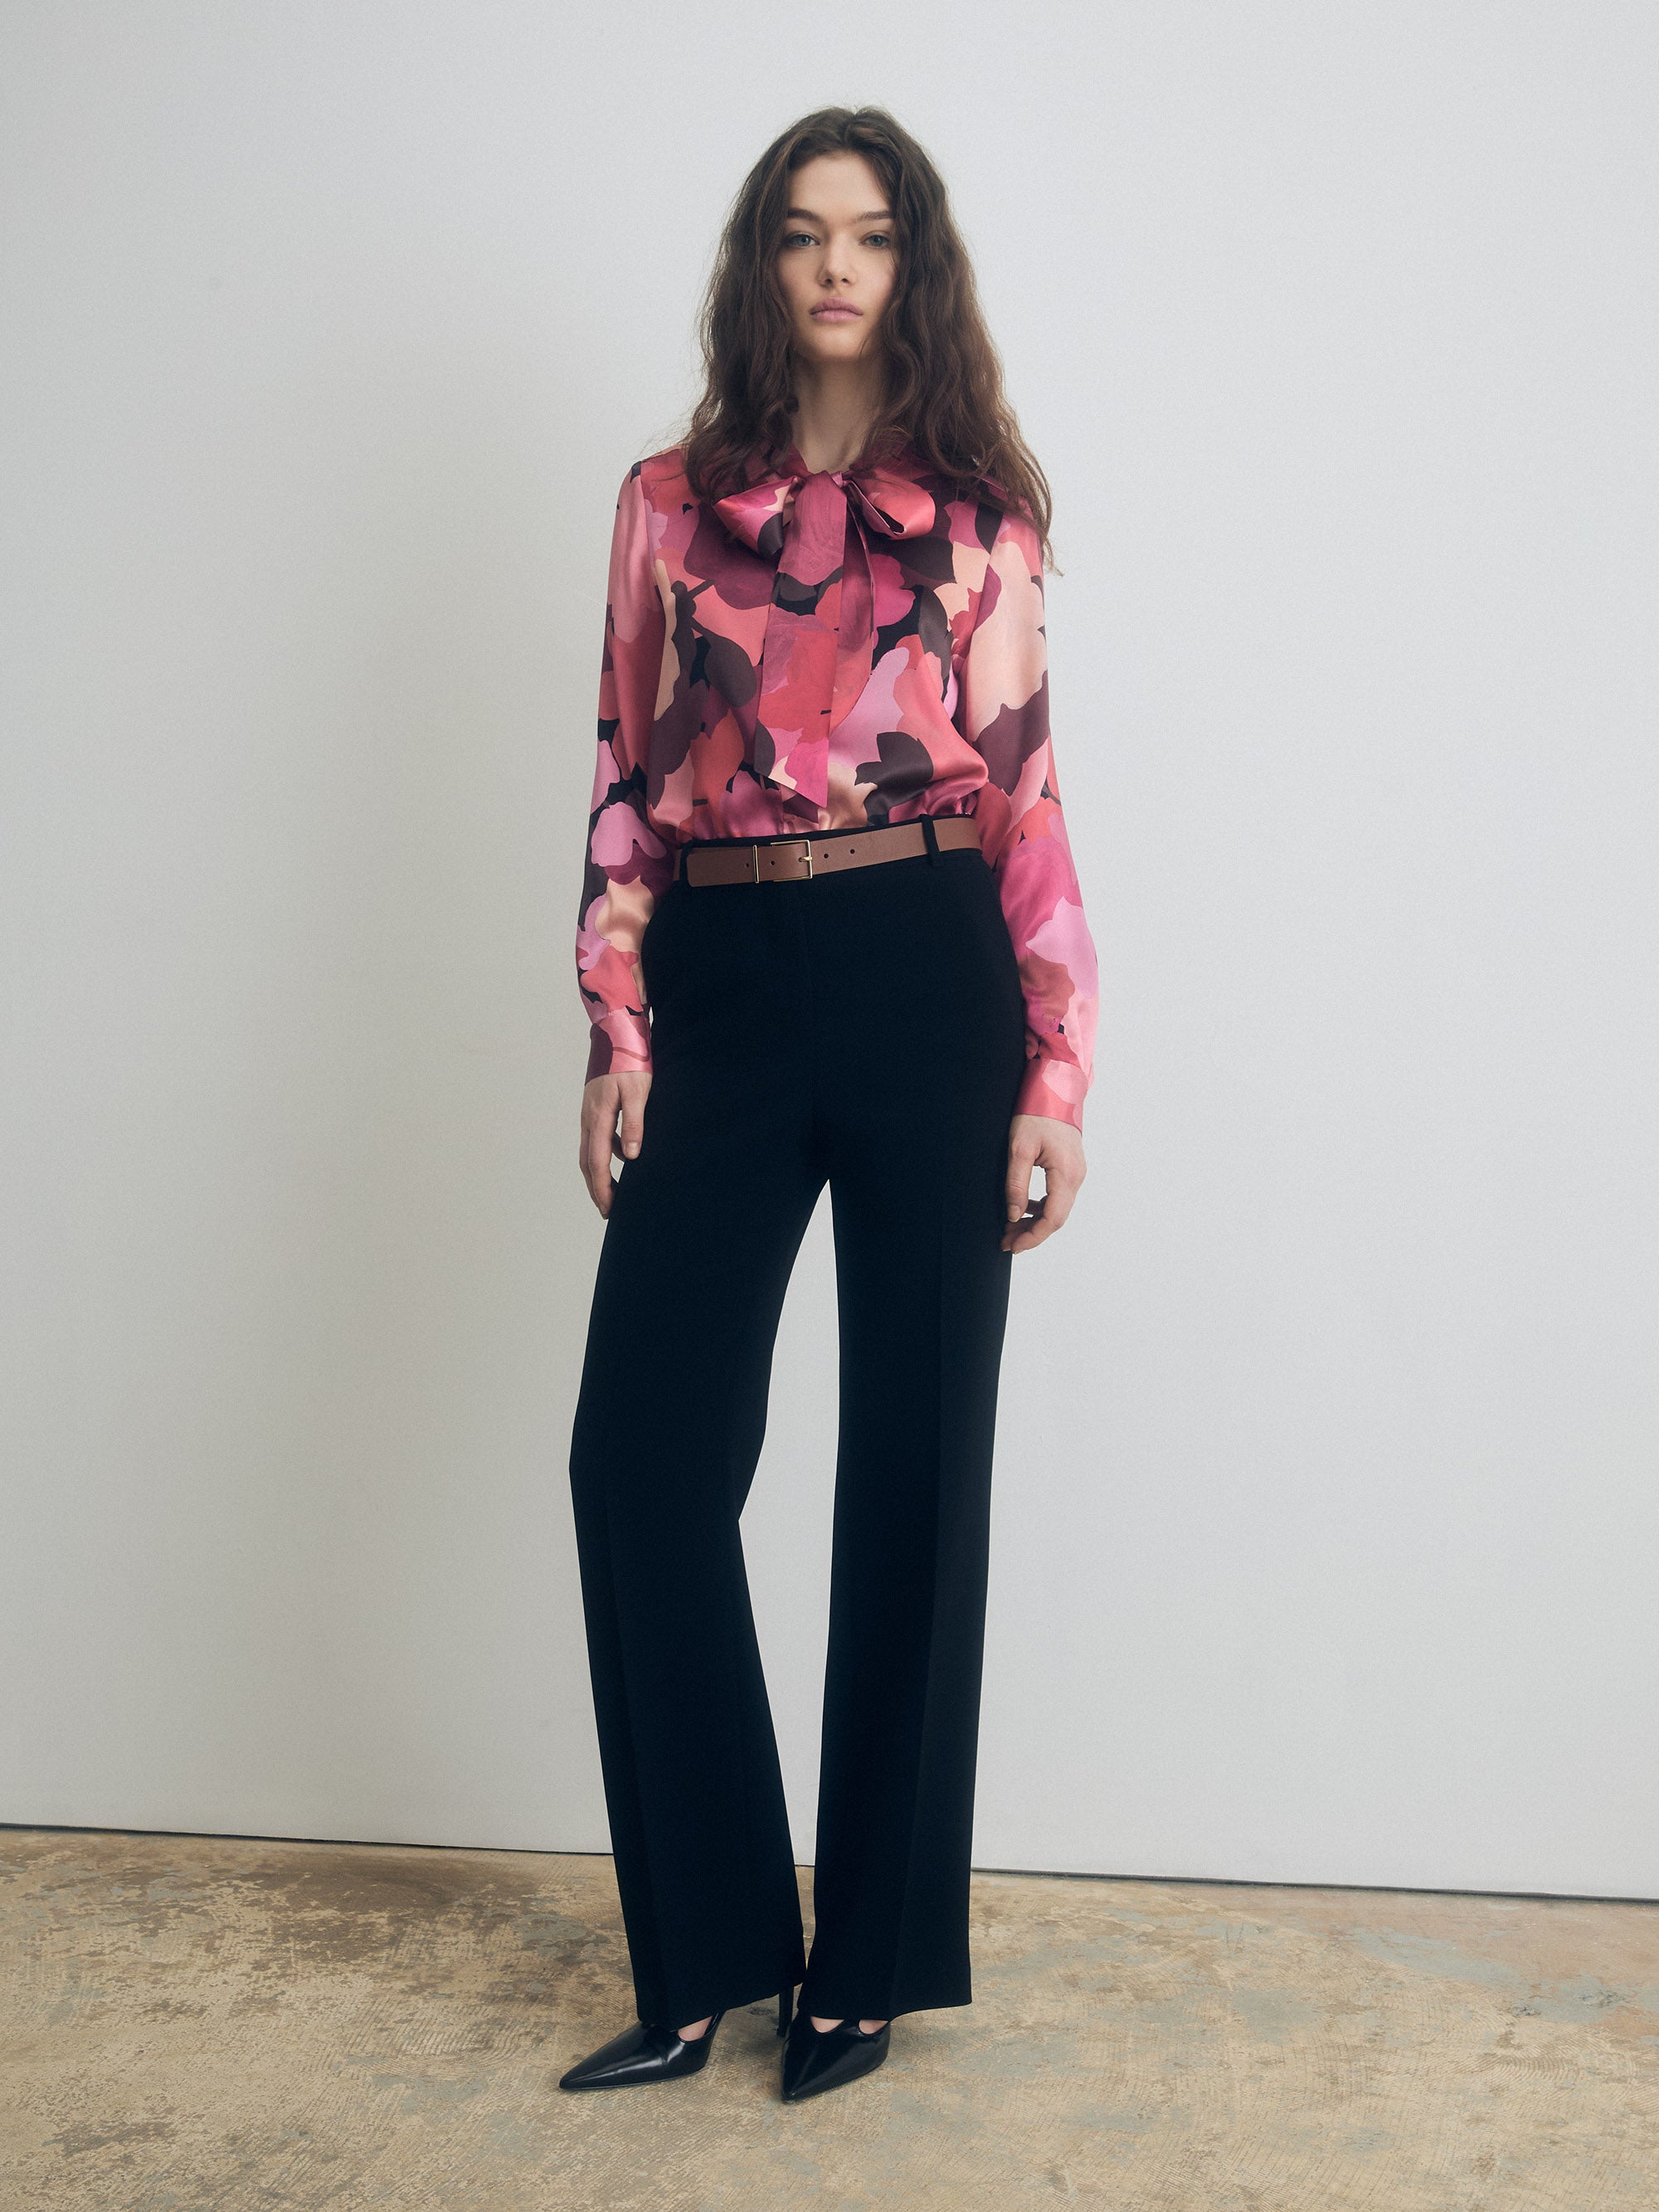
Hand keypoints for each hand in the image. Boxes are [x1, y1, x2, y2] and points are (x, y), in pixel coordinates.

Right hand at [580, 1072, 652, 1217]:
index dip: (603, 1188)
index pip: (598, 1162)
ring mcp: (589, 1111)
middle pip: (588, 1162)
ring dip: (599, 1173)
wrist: (617, 1030)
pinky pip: (598, 1136)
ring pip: (590, 1150)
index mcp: (598, 1117)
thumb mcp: (639, 1092)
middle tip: (607, 1210)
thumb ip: (634, 1125)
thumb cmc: (630, 1059)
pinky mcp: (596, 1105)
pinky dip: (606, 1152)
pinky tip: (623, 1156)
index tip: (608, 1208)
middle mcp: (588, 1117)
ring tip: (613, 1190)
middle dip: (596, 1188)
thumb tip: (630, 1157)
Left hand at [1001, 1114, 1085, 1253]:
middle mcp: (1077, 1177)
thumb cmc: (1036, 1114)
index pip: (1052, 1219)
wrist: (1055, 1089)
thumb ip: (1016, 1184)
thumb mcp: (1018, 1149)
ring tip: (1010, 1228)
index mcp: (1066, 1174)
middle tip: (1006, 1241)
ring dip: (1035, 1222)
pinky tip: (1023, 1208)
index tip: (1011, 1245)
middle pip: (1056, 1218)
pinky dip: (1041, 1208)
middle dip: (1031, 1233)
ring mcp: (1076, 1173)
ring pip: (1058, 1209)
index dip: (1032, 1237)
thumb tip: (1014, 1215)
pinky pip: (1058, 1196)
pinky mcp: (1071, 1169)